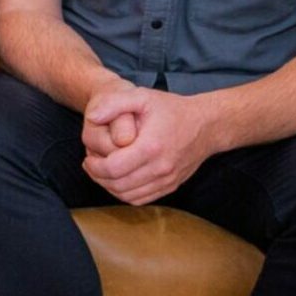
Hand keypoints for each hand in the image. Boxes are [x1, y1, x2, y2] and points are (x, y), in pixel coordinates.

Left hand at [81, 84, 213, 205]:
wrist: (207, 125)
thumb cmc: (172, 109)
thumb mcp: (142, 96)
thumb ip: (114, 103)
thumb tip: (92, 117)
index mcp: (150, 146)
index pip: (113, 168)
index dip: (94, 167)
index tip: (88, 158)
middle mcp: (160, 167)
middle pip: (118, 185)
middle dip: (98, 177)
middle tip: (90, 165)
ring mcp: (167, 180)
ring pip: (128, 196)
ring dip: (109, 187)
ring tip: (102, 173)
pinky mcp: (171, 186)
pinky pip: (141, 199)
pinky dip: (125, 194)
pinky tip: (118, 180)